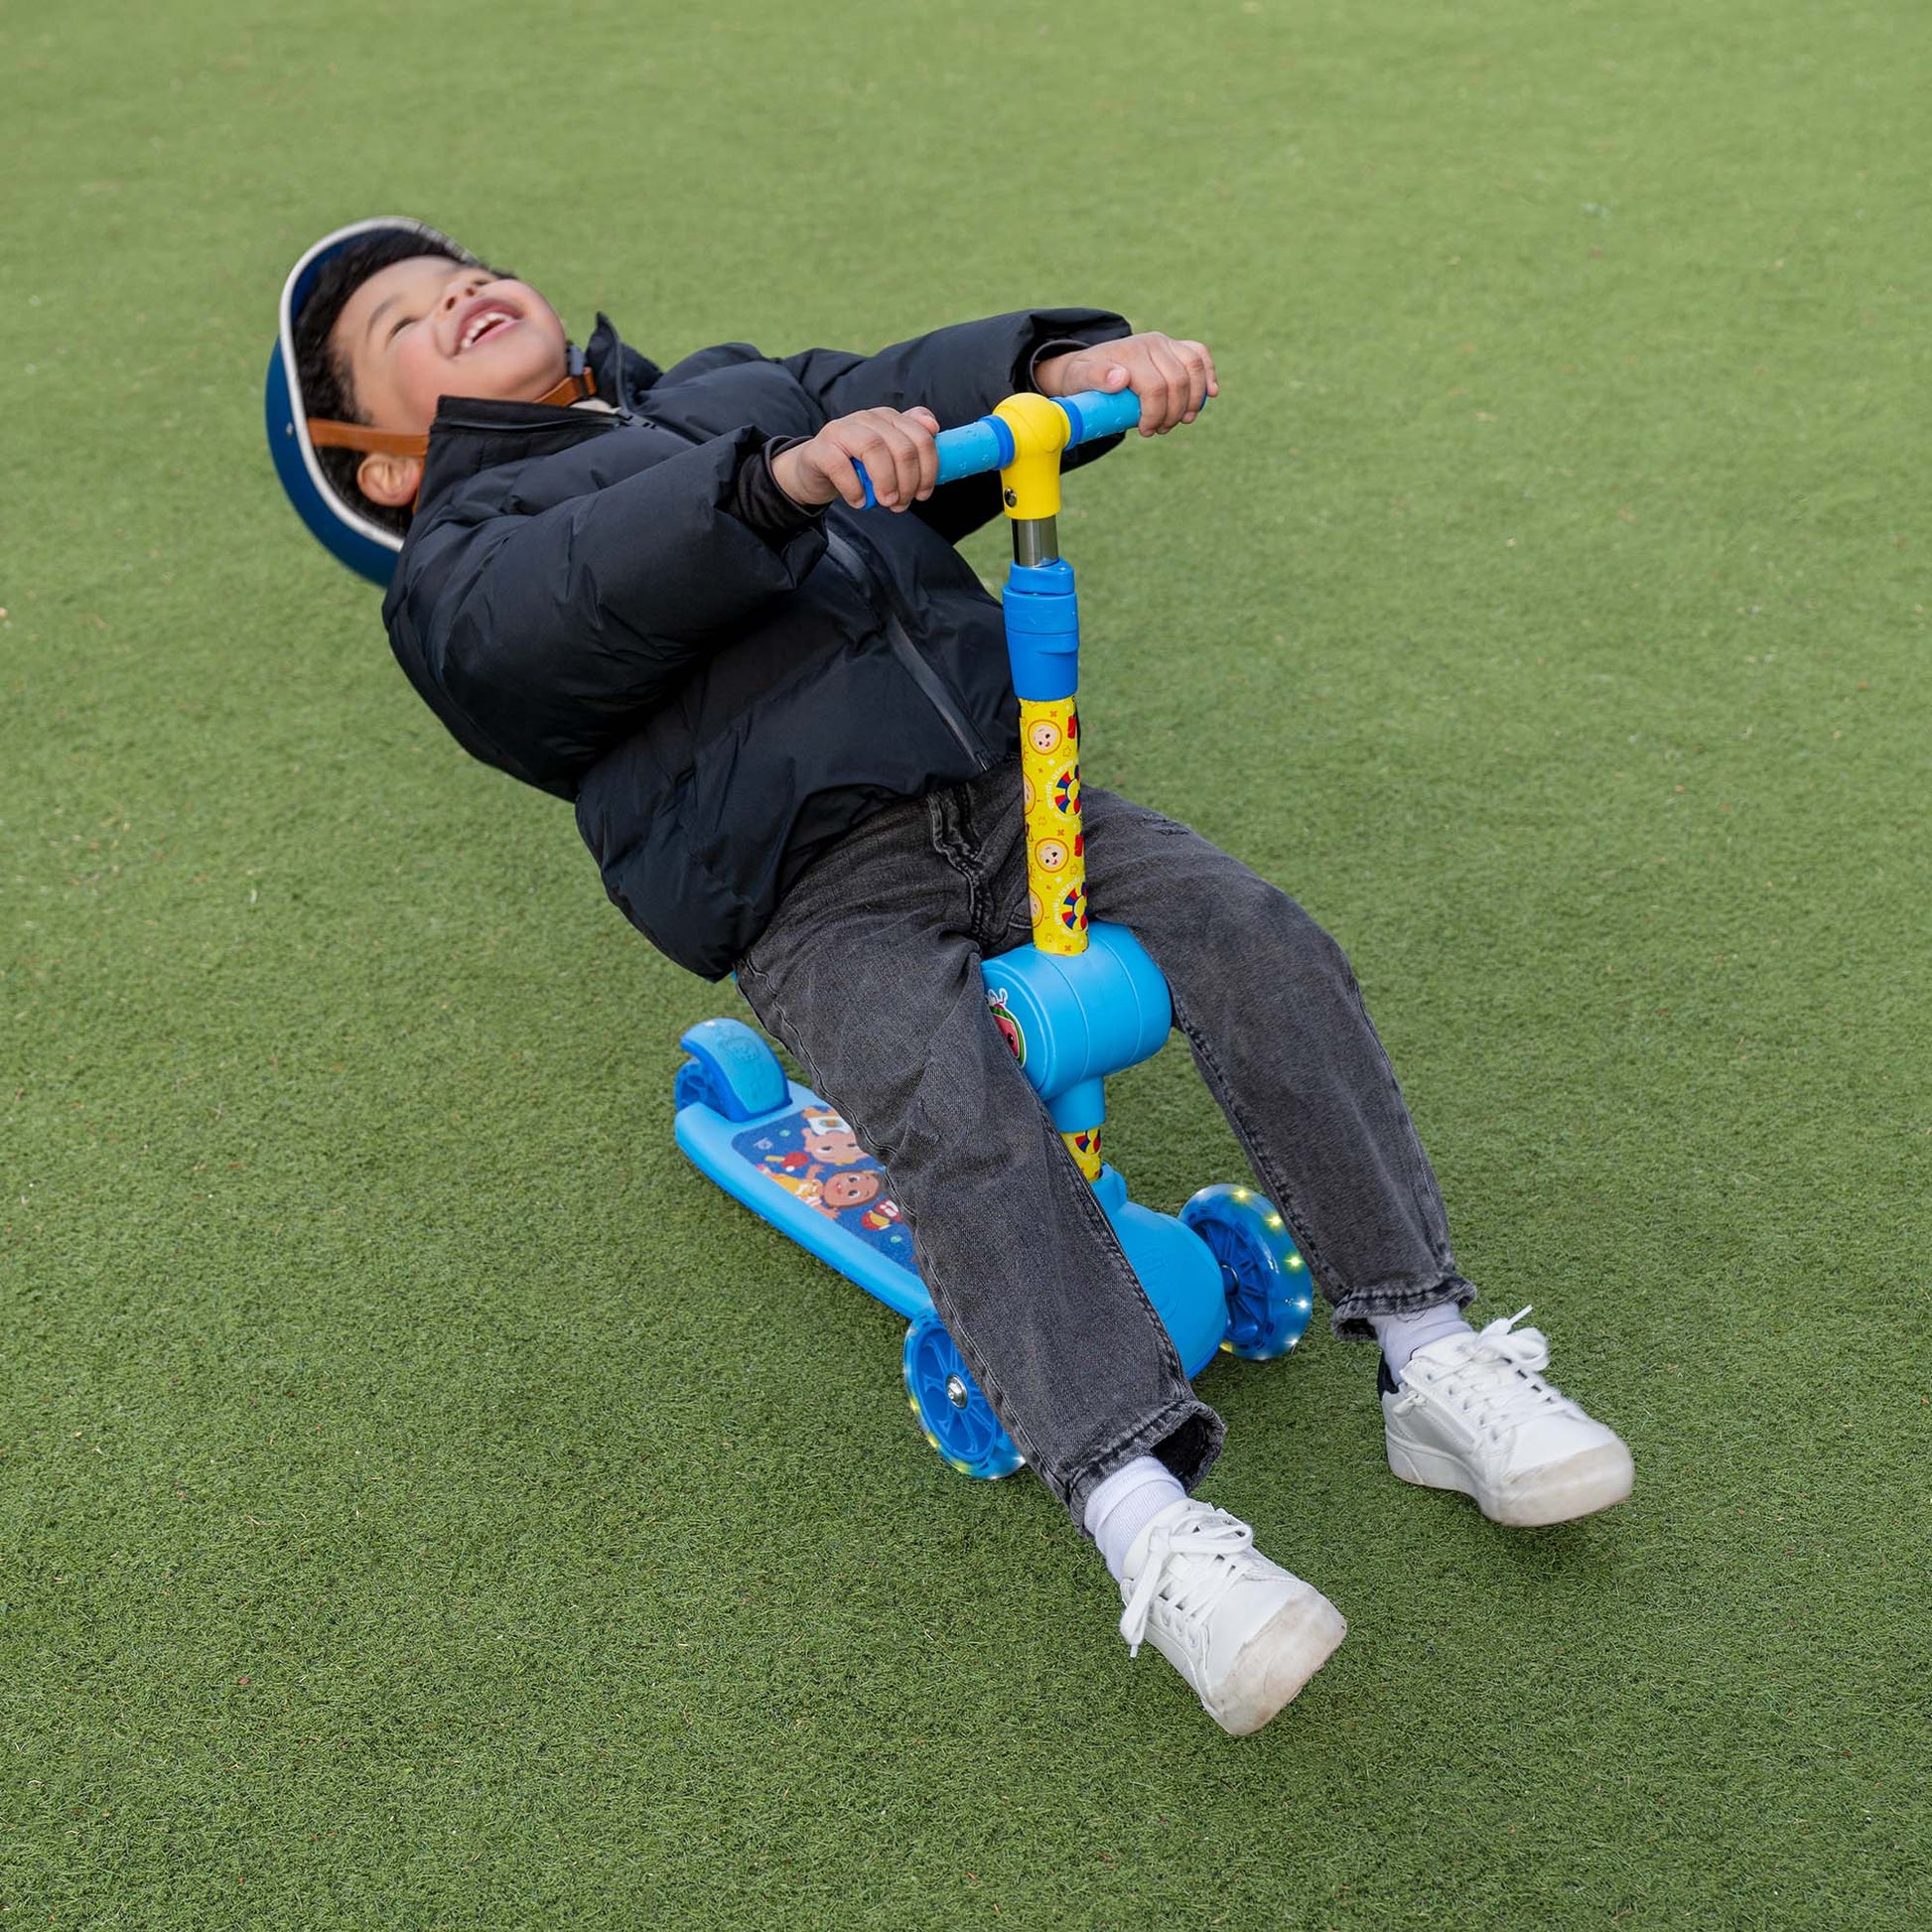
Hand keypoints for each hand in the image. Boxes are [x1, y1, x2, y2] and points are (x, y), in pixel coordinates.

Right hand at [771, 406, 941, 510]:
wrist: (813, 471)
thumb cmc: (856, 465)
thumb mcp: (888, 455)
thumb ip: (913, 441)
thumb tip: (933, 426)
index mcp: (888, 418)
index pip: (921, 437)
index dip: (928, 469)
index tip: (923, 494)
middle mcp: (867, 418)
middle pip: (901, 446)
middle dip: (908, 481)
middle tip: (901, 504)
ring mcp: (842, 430)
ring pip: (874, 449)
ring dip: (886, 482)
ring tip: (886, 503)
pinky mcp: (820, 449)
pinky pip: (841, 466)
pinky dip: (854, 489)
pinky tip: (859, 501)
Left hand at [1033, 332, 1216, 434]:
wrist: (1087, 365)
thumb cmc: (1083, 378)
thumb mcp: (1078, 378)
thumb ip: (1095, 377)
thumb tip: (1121, 379)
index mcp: (1130, 353)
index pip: (1155, 388)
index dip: (1155, 415)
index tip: (1146, 431)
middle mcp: (1151, 344)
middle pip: (1177, 382)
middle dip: (1172, 413)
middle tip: (1160, 430)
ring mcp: (1166, 343)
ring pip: (1194, 369)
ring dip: (1192, 401)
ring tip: (1180, 421)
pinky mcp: (1175, 347)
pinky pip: (1200, 355)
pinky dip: (1209, 375)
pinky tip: (1211, 394)